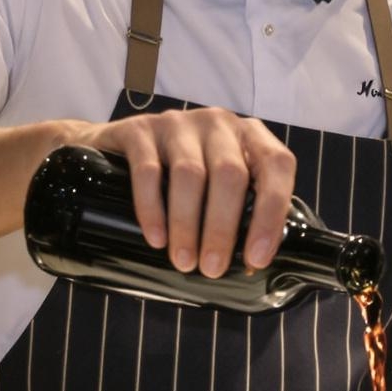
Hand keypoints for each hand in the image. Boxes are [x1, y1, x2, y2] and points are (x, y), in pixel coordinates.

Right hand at [71, 108, 295, 275]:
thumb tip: (250, 264)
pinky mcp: (140, 130)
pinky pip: (148, 170)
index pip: (277, 164)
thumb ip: (239, 210)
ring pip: (190, 173)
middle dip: (223, 227)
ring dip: (188, 224)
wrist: (114, 148)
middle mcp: (218, 123)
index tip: (256, 257)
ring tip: (184, 261)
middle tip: (212, 268)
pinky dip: (152, 209)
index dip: (271, 212)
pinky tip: (156, 238)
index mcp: (250, 136)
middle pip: (230, 173)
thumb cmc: (181, 175)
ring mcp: (178, 123)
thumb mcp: (218, 184)